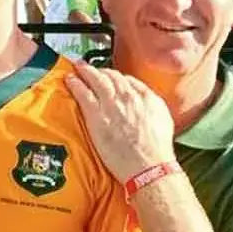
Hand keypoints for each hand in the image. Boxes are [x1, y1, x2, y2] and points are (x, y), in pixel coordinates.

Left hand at [65, 63, 174, 182]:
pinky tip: (70, 80)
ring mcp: (111, 104)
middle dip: (99, 70)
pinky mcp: (96, 114)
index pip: (127, 80)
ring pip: (96, 79)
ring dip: (85, 71)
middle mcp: (128, 96)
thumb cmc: (157, 150)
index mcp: (146, 97)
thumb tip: (145, 103)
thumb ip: (152, 107)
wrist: (148, 164)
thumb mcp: (163, 122)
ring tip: (78, 67)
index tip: (109, 78)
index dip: (115, 77)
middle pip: (111, 76)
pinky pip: (83, 93)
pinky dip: (75, 84)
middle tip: (90, 67)